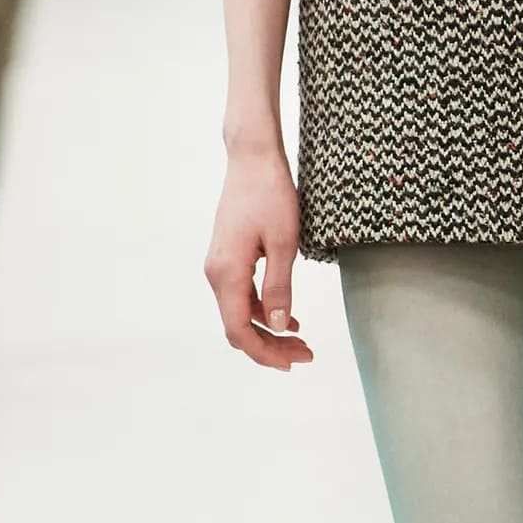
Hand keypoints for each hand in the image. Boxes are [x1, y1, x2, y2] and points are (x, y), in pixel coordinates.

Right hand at [205, 142, 314, 369]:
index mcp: (227, 273)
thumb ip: (280, 287)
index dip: (265, 353)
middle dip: (270, 346)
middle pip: (238, 326)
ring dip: (269, 329)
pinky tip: (288, 315)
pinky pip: (242, 295)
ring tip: (302, 339)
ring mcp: (219, 266)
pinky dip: (264, 310)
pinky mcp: (227, 258)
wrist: (252, 159)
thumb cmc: (270, 194)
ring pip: (240, 313)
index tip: (293, 363)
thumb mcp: (285, 243)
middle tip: (305, 354)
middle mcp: (216, 273)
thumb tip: (278, 324)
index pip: (239, 330)